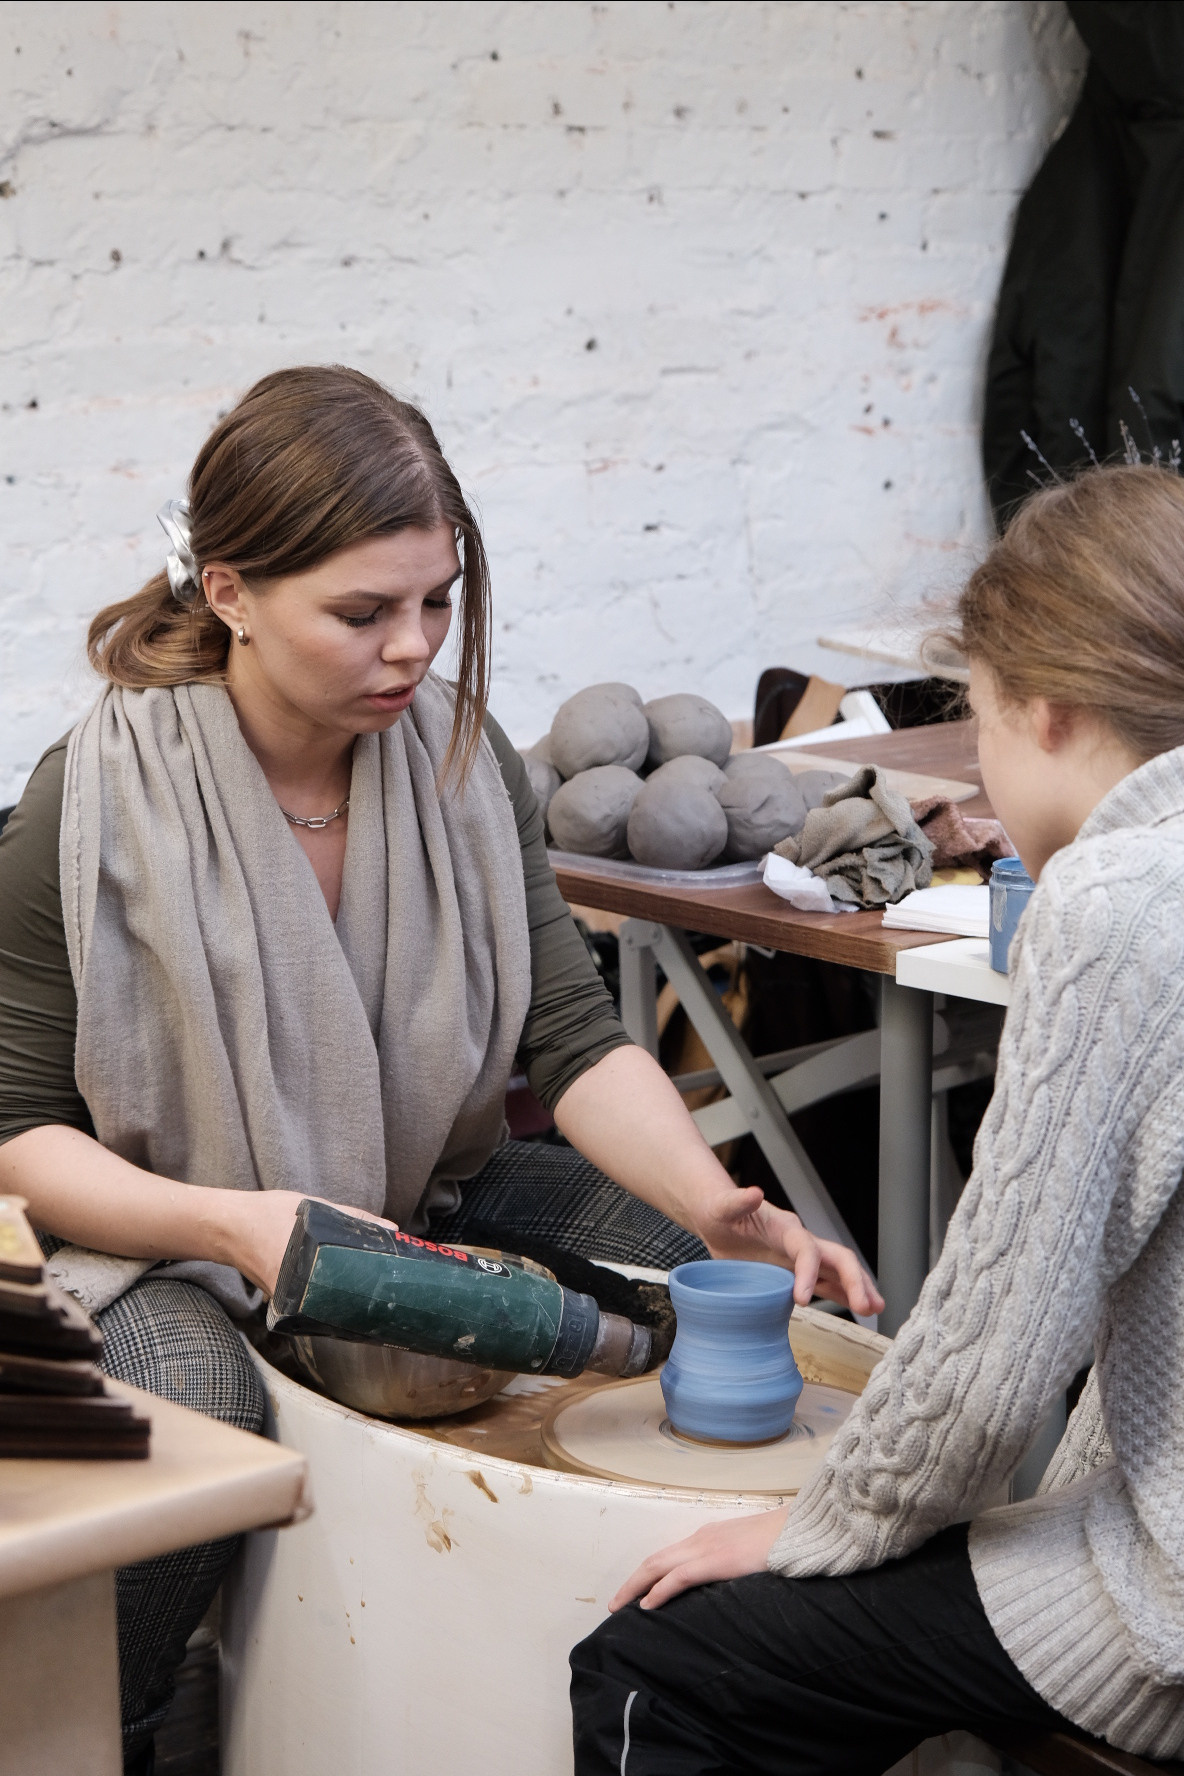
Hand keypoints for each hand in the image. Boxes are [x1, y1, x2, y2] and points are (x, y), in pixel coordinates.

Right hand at [219, 1191, 397, 1296]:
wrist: (230, 1227)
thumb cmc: (270, 1213)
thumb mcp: (314, 1208)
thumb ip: (352, 1218)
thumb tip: (391, 1228)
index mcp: (304, 1267)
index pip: (345, 1289)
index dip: (370, 1291)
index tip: (391, 1291)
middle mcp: (293, 1292)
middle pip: (338, 1304)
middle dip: (363, 1301)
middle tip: (389, 1297)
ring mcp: (286, 1302)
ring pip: (325, 1308)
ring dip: (346, 1304)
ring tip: (373, 1298)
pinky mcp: (282, 1304)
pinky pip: (311, 1308)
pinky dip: (327, 1302)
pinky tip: (345, 1296)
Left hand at [611, 1507, 789, 1610]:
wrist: (803, 1529)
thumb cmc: (783, 1544)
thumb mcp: (752, 1555)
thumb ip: (737, 1566)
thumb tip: (730, 1586)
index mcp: (710, 1536)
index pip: (670, 1555)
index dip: (649, 1574)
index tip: (636, 1592)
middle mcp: (702, 1538)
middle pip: (656, 1560)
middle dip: (632, 1581)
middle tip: (615, 1604)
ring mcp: (708, 1547)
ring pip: (659, 1566)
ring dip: (636, 1586)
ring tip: (621, 1606)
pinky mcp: (717, 1560)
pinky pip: (678, 1576)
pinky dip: (658, 1590)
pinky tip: (647, 1605)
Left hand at [694, 1184, 882, 1317]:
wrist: (716, 1215)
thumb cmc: (717, 1210)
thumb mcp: (721, 1206)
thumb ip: (736, 1201)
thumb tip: (755, 1192)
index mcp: (785, 1228)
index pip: (807, 1249)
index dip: (809, 1272)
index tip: (803, 1300)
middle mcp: (799, 1242)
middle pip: (837, 1257)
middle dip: (854, 1280)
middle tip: (867, 1306)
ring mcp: (800, 1257)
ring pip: (838, 1271)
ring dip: (858, 1288)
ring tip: (876, 1308)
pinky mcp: (794, 1270)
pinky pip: (826, 1283)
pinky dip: (843, 1294)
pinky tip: (858, 1308)